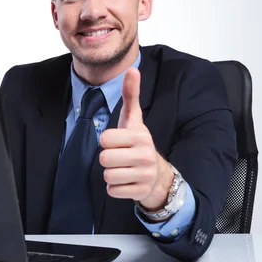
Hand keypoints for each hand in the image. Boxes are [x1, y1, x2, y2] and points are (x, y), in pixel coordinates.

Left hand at [99, 68, 173, 210]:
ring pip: (107, 176)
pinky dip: (116, 188)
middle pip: (104, 159)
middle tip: (120, 157)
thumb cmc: (138, 143)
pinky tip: (126, 181)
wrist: (157, 174)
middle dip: (108, 159)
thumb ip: (130, 95)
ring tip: (123, 168)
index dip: (107, 141)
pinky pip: (113, 191)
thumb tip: (132, 69)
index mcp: (140, 136)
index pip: (104, 139)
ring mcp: (144, 175)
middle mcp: (144, 156)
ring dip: (111, 174)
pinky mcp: (140, 192)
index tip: (118, 141)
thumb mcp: (133, 119)